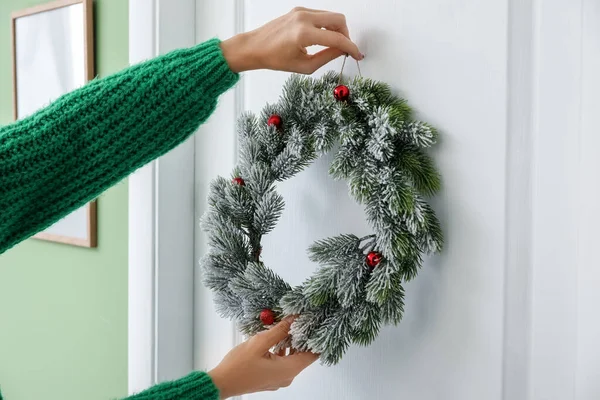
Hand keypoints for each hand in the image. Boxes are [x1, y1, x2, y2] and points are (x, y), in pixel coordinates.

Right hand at [208, 316, 318, 398]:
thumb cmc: (238, 366)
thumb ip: (279, 330)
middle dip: (301, 338)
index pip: (313, 355)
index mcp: (288, 370)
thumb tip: (293, 319)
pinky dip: (282, 350)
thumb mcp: (260, 342)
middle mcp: (287, 377)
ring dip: (290, 343)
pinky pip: (283, 362)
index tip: (314, 325)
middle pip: (303, 355)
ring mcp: (279, 379)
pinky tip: (275, 339)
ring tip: (285, 327)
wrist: (222, 382)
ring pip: (292, 358)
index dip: (315, 339)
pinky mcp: (271, 378)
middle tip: (298, 321)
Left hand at [220, 7, 362, 73]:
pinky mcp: (299, 10)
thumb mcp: (304, 65)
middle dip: (346, 35)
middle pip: (339, 20)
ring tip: (334, 45)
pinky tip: (323, 38)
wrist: (255, 47)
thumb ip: (327, 57)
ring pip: (331, 15)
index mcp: (304, 34)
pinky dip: (327, 25)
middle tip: (345, 49)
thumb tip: (343, 51)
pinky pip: (321, 14)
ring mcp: (301, 11)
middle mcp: (304, 18)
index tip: (357, 54)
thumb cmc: (275, 59)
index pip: (337, 38)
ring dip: (337, 29)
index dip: (351, 47)